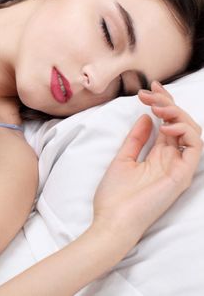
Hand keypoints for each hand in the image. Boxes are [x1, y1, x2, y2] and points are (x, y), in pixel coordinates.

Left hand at [92, 81, 202, 242]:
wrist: (112, 220)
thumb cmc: (114, 195)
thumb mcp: (122, 159)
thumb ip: (136, 140)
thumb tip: (146, 117)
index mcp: (157, 156)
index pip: (167, 124)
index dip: (162, 103)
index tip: (149, 87)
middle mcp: (171, 160)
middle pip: (180, 124)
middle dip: (167, 103)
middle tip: (148, 93)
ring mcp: (178, 167)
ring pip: (192, 131)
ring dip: (176, 113)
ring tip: (156, 107)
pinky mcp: (182, 176)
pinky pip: (195, 148)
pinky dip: (186, 131)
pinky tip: (167, 125)